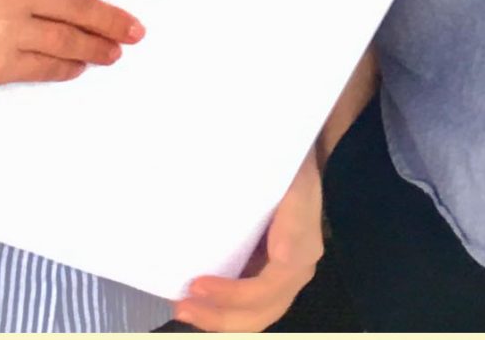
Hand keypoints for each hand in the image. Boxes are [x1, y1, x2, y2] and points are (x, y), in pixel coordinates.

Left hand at [175, 148, 323, 331]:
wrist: (301, 166)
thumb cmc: (290, 171)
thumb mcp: (294, 182)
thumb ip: (289, 214)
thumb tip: (281, 256)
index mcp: (302, 250)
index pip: (268, 287)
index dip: (233, 294)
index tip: (197, 284)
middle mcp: (296, 271)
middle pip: (261, 311)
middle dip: (219, 316)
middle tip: (182, 306)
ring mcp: (284, 278)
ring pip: (255, 316)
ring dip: (218, 319)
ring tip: (184, 308)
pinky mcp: (270, 277)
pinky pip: (250, 307)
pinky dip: (222, 311)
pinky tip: (198, 303)